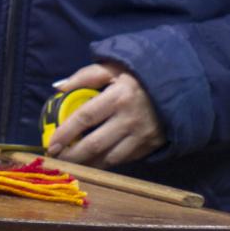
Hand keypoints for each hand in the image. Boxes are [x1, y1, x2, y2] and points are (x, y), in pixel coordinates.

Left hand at [44, 61, 165, 168]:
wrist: (178, 84)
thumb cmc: (138, 74)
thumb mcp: (113, 66)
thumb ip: (85, 76)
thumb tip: (58, 88)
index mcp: (119, 95)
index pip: (85, 117)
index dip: (66, 132)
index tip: (51, 143)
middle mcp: (130, 118)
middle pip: (94, 144)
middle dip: (72, 155)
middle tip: (57, 159)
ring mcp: (142, 135)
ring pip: (109, 158)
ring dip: (88, 164)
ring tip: (72, 163)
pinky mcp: (150, 145)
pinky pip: (123, 160)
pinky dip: (106, 162)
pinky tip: (94, 161)